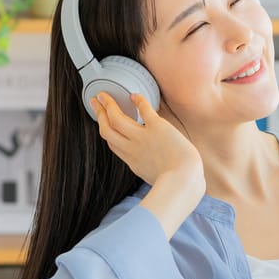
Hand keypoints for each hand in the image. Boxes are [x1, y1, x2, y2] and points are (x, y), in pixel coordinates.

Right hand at [90, 92, 205, 231]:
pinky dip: (138, 101)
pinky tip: (134, 96)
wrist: (184, 180)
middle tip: (94, 102)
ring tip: (104, 95)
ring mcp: (143, 138)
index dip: (105, 131)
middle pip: (107, 130)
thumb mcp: (154, 178)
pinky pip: (143, 110)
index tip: (102, 122)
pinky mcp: (157, 128)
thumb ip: (149, 169)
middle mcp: (133, 149)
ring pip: (117, 119)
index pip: (112, 144)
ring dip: (108, 105)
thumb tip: (153, 167)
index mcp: (133, 161)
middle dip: (98, 114)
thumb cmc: (177, 183)